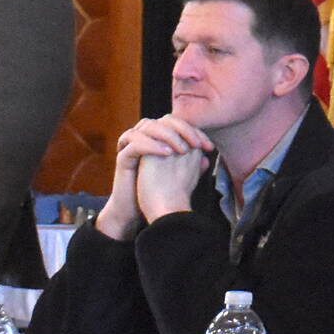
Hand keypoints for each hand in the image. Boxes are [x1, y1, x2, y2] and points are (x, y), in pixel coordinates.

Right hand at [98, 116, 214, 237]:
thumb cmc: (156, 196)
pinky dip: (151, 144)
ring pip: (147, 125)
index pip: (177, 124)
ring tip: (183, 150)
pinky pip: (134, 143)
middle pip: (163, 120)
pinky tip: (167, 153)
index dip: (194, 132)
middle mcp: (144, 139)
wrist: (135, 214)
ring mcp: (131, 146)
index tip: (209, 147)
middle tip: (197, 145)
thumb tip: (205, 160)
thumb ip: (189, 167)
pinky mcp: (123, 158)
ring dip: (167, 134)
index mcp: (157, 141)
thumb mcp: (177, 179)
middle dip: (183, 129)